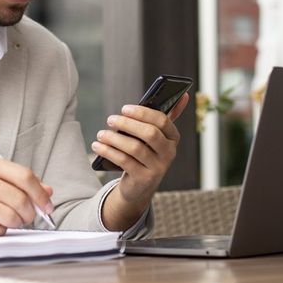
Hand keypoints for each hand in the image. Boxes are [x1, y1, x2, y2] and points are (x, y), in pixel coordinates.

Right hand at [0, 154, 53, 235]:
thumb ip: (17, 184)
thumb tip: (47, 190)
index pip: (24, 176)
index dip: (40, 194)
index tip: (47, 206)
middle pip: (19, 198)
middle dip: (28, 214)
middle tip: (25, 218)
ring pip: (9, 216)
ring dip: (12, 224)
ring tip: (2, 220)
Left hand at [92, 93, 187, 229]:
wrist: (139, 187)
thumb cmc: (145, 153)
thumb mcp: (155, 136)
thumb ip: (165, 117)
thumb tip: (184, 95)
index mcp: (173, 138)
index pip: (162, 120)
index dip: (142, 113)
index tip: (124, 108)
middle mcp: (169, 153)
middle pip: (149, 133)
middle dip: (127, 124)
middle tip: (110, 119)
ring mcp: (158, 168)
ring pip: (135, 148)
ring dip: (115, 139)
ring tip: (101, 134)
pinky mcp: (144, 179)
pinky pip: (125, 161)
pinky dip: (109, 152)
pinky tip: (98, 146)